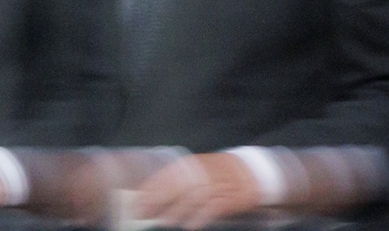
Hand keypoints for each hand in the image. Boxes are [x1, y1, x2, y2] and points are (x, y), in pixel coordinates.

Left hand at [135, 152, 261, 228]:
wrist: (250, 170)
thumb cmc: (218, 172)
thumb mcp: (196, 169)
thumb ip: (176, 179)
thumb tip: (151, 194)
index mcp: (190, 165)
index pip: (166, 176)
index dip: (150, 190)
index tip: (138, 202)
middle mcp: (201, 172)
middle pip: (176, 186)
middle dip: (158, 201)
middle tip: (144, 214)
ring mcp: (216, 184)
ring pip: (193, 197)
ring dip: (177, 210)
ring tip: (165, 221)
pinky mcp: (230, 197)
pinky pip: (213, 207)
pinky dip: (201, 217)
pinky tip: (191, 226)